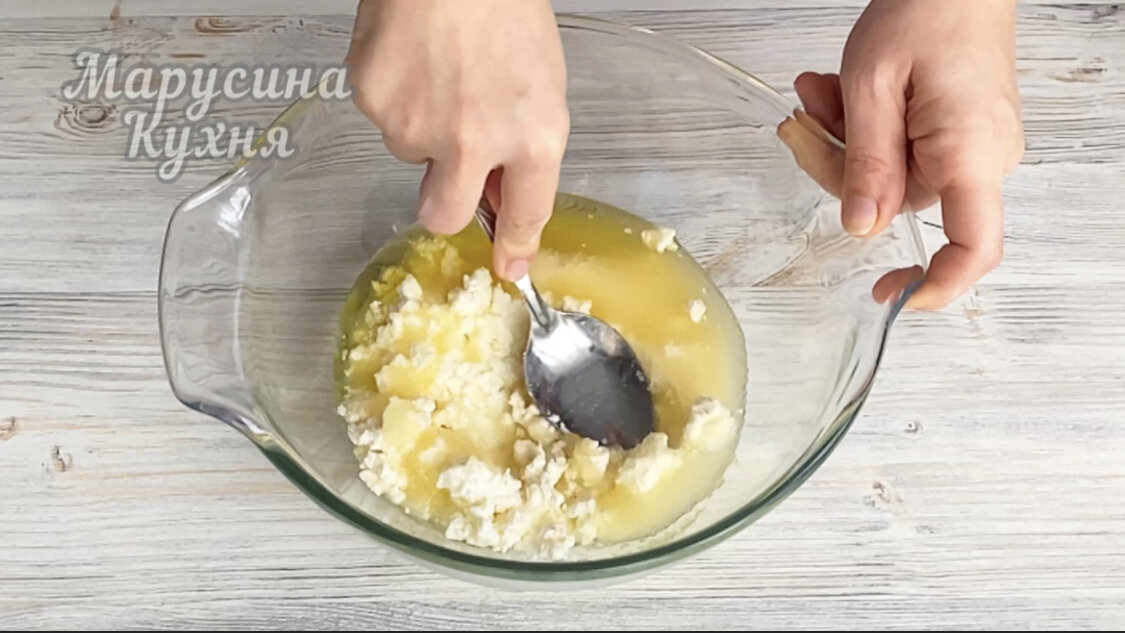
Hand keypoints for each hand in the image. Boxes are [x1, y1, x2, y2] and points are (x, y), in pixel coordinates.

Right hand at [346, 0, 568, 279]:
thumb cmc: (502, 6)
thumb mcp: (542, 82)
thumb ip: (525, 145)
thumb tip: (501, 192)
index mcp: (531, 136)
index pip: (527, 212)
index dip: (516, 245)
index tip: (510, 267)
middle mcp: (473, 142)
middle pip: (443, 215)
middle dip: (444, 204)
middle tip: (450, 164)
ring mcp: (416, 126)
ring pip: (410, 152)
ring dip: (424, 125)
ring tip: (440, 69)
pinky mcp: (373, 103)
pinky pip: (383, 117)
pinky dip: (397, 94)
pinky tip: (413, 58)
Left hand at [792, 0, 1023, 309]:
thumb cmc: (926, 9)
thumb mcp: (874, 85)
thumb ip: (865, 163)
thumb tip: (859, 227)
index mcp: (970, 154)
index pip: (972, 249)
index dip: (933, 285)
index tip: (887, 293)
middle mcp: (981, 157)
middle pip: (897, 203)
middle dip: (836, 167)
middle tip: (800, 123)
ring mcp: (970, 145)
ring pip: (886, 175)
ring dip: (840, 139)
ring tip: (818, 90)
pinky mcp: (955, 132)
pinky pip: (898, 150)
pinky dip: (860, 127)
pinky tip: (836, 92)